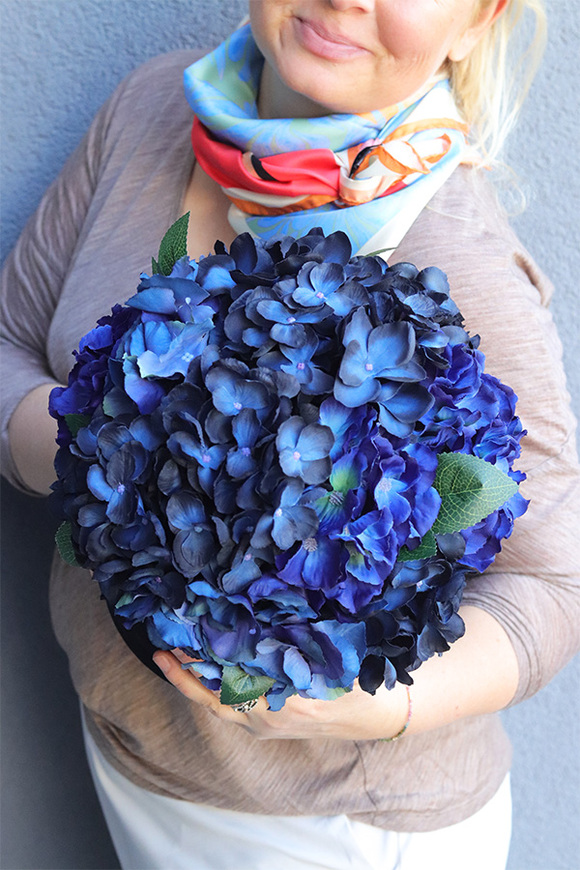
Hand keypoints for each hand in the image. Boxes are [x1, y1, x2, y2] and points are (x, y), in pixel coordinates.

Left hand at [153, 649, 409, 740]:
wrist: (374, 715)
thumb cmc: (357, 680)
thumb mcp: (332, 656)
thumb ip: (299, 640)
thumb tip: (265, 610)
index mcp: (287, 700)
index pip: (234, 681)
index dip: (207, 660)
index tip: (188, 637)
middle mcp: (270, 718)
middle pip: (216, 698)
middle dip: (186, 674)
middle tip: (163, 646)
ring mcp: (266, 725)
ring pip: (219, 705)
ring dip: (194, 681)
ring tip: (171, 655)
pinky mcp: (266, 724)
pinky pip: (230, 708)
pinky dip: (211, 689)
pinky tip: (201, 668)